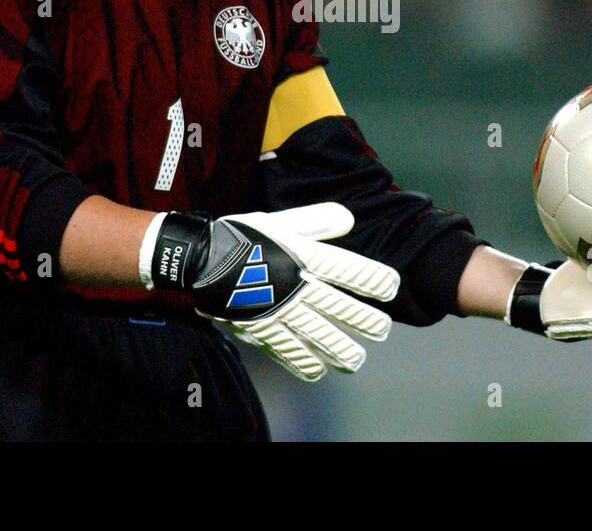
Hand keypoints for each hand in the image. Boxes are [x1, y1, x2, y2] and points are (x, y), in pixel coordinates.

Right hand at [145, 202, 399, 380]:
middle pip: (340, 308)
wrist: (200, 258)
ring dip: (341, 349)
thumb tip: (349, 219)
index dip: (374, 280)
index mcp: (304, 256)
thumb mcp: (282, 220)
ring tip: (356, 359)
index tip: (391, 288)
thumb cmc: (244, 235)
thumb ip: (317, 220)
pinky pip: (288, 350)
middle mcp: (297, 286)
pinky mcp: (261, 328)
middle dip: (365, 321)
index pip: (350, 270)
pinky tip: (318, 370)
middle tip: (382, 330)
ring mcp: (280, 311)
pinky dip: (304, 362)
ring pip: (318, 336)